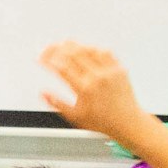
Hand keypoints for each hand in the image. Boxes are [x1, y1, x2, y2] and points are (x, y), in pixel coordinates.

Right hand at [35, 42, 149, 144]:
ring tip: (63, 45)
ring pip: (88, 49)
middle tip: (48, 48)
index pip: (61, 68)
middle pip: (73, 54)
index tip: (39, 58)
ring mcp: (110, 71)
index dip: (48, 61)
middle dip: (56, 48)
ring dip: (74, 46)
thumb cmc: (102, 121)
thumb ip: (57, 103)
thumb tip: (42, 93)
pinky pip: (105, 52)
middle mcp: (97, 77)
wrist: (128, 122)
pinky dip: (92, 48)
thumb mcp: (75, 117)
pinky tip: (85, 48)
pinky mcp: (119, 68)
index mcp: (85, 89)